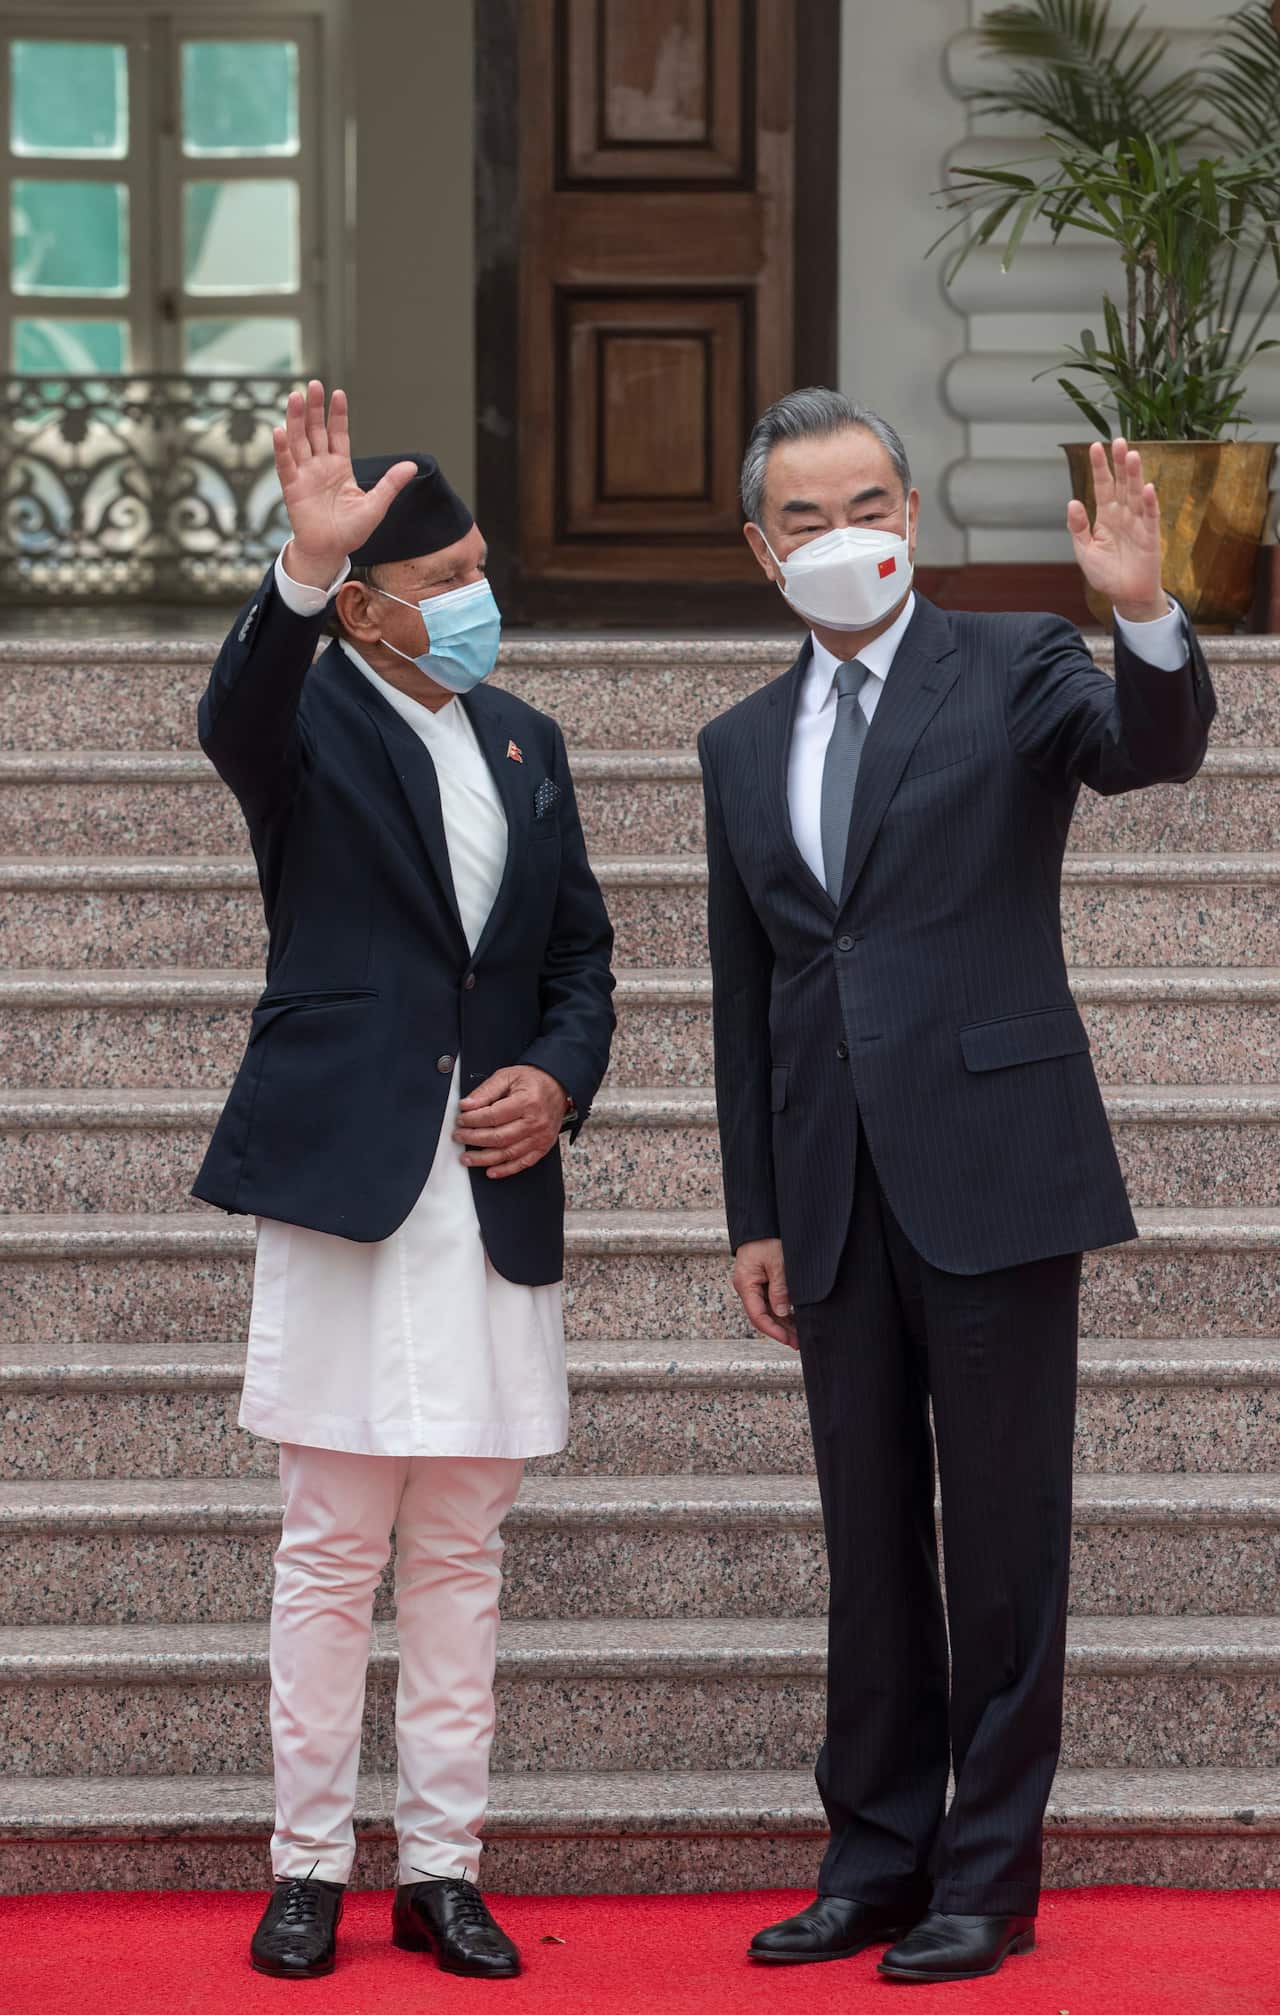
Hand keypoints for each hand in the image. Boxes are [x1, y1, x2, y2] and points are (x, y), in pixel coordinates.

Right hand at [273, 380, 416, 588]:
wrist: (331, 552)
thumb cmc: (351, 531)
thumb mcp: (376, 505)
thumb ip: (390, 484)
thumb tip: (411, 466)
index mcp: (340, 467)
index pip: (338, 434)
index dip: (337, 415)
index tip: (338, 393)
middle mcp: (320, 466)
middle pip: (315, 431)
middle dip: (314, 408)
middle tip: (313, 385)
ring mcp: (305, 475)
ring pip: (298, 441)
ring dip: (295, 419)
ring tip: (294, 397)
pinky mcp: (292, 488)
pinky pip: (285, 465)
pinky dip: (282, 449)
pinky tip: (280, 431)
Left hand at [454, 1065, 568, 1178]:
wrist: (558, 1086)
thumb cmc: (533, 1081)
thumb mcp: (507, 1076)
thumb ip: (486, 1091)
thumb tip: (467, 1105)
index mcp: (526, 1102)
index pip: (493, 1116)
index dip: (472, 1120)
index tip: (460, 1120)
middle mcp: (535, 1122)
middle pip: (498, 1137)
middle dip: (473, 1139)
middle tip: (459, 1136)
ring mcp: (540, 1137)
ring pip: (508, 1153)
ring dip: (484, 1159)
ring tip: (467, 1158)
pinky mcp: (543, 1146)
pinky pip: (523, 1163)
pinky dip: (506, 1169)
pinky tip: (490, 1171)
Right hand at [732, 1238, 796, 1348]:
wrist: (761, 1222)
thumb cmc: (767, 1238)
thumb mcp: (777, 1263)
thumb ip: (779, 1289)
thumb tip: (781, 1313)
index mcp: (746, 1284)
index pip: (758, 1315)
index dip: (773, 1330)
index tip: (788, 1340)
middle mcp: (747, 1286)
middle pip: (762, 1316)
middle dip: (780, 1331)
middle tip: (798, 1343)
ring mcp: (753, 1284)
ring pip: (767, 1310)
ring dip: (782, 1323)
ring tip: (798, 1335)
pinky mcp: (761, 1280)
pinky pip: (770, 1300)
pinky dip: (781, 1311)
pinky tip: (793, 1319)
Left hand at [1067, 437, 1168, 622]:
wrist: (1126, 596)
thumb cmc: (1106, 574)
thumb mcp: (1085, 551)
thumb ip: (1078, 528)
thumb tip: (1072, 502)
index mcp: (1106, 516)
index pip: (1103, 487)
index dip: (1099, 468)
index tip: (1094, 447)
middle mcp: (1123, 515)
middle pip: (1121, 484)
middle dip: (1119, 463)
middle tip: (1118, 441)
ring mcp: (1138, 523)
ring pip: (1136, 494)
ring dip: (1134, 475)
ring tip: (1131, 455)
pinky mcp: (1150, 536)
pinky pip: (1150, 516)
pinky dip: (1149, 502)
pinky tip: (1147, 487)